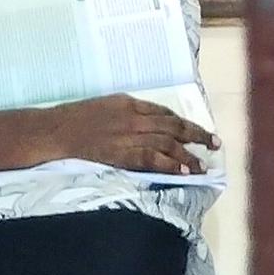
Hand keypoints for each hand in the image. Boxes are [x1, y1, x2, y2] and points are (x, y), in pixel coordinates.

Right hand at [39, 95, 216, 175]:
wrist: (59, 130)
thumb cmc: (78, 116)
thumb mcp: (108, 104)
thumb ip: (130, 112)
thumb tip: (149, 121)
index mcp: (131, 103)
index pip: (165, 113)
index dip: (184, 123)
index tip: (197, 130)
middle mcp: (135, 117)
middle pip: (173, 127)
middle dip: (196, 135)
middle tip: (214, 143)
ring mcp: (130, 136)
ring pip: (167, 144)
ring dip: (188, 155)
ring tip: (202, 165)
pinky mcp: (123, 154)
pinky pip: (153, 159)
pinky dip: (170, 165)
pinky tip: (184, 171)